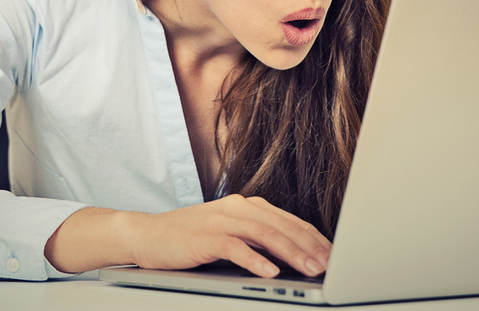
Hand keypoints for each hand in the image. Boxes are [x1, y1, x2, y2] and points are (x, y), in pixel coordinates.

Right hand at [45, 195, 330, 277]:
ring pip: (264, 234)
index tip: (333, 254)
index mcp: (246, 205)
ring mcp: (220, 220)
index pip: (288, 220)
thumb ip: (256, 240)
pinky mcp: (204, 236)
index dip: (313, 237)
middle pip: (281, 225)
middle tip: (329, 264)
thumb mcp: (228, 235)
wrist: (146, 235)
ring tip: (309, 268)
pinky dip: (255, 259)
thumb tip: (292, 256)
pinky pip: (235, 247)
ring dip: (290, 252)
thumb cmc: (189, 239)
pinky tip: (271, 272)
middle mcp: (236, 207)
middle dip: (309, 245)